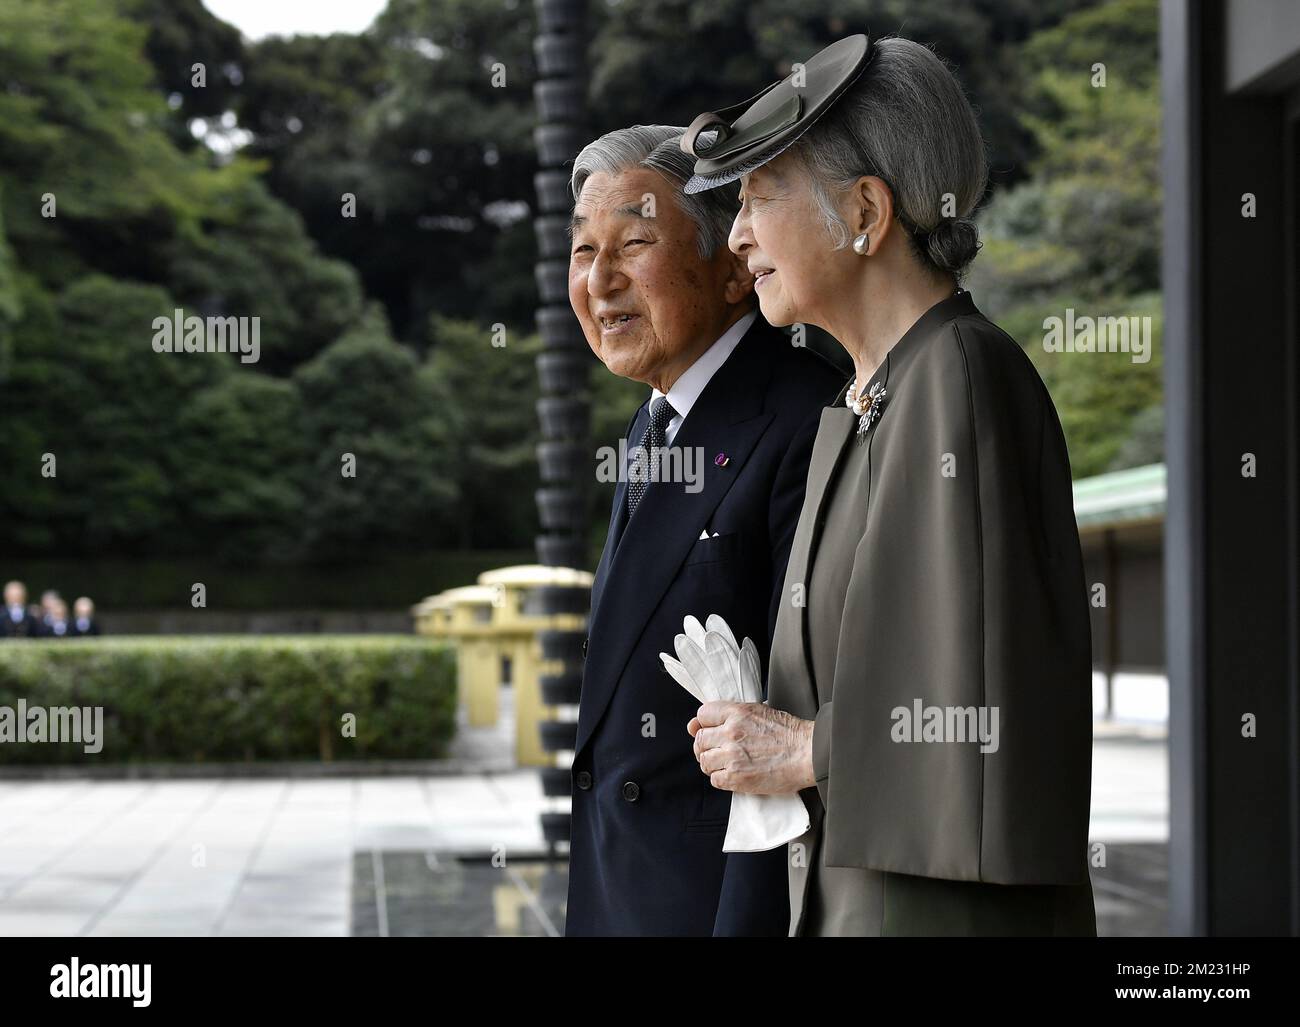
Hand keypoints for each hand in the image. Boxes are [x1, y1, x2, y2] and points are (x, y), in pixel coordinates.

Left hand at [687, 701, 815, 794]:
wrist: (808, 753)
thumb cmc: (789, 733)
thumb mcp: (759, 711)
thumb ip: (730, 715)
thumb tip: (695, 724)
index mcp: (736, 712)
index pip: (702, 715)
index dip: (705, 724)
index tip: (712, 732)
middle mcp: (730, 732)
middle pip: (700, 740)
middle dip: (707, 746)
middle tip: (720, 751)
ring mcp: (732, 756)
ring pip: (704, 761)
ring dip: (713, 764)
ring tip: (729, 764)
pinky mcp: (737, 778)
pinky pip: (714, 779)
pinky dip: (722, 778)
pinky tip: (735, 774)